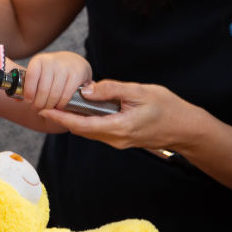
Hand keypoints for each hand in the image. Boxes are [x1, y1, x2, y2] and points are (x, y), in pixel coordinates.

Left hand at [22, 51, 92, 110]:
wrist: (72, 62)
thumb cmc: (51, 71)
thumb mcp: (38, 73)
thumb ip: (27, 85)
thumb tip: (17, 98)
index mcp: (39, 60)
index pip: (31, 77)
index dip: (29, 92)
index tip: (28, 101)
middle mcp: (52, 62)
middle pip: (43, 90)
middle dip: (39, 103)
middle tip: (38, 109)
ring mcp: (65, 67)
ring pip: (55, 94)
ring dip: (50, 106)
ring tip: (47, 109)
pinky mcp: (77, 74)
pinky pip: (66, 95)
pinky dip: (61, 104)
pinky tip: (59, 106)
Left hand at [38, 79, 199, 151]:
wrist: (187, 128)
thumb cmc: (167, 107)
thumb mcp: (139, 91)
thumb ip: (112, 90)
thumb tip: (86, 90)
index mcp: (119, 127)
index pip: (82, 124)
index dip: (61, 117)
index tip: (44, 110)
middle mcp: (116, 139)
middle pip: (82, 130)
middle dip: (62, 119)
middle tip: (44, 105)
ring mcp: (119, 141)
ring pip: (89, 132)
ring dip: (73, 121)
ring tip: (58, 106)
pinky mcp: (123, 139)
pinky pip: (99, 131)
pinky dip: (86, 122)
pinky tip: (82, 110)